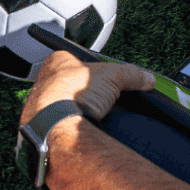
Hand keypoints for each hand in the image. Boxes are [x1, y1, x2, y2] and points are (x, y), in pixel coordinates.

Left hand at [21, 50, 155, 127]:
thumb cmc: (71, 94)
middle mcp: (45, 82)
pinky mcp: (46, 128)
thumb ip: (131, 74)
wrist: (56, 126)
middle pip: (77, 85)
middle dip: (94, 94)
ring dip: (86, 111)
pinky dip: (79, 126)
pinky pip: (66, 125)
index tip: (112, 79)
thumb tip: (146, 79)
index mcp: (57, 62)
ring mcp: (43, 107)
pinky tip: (90, 128)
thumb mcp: (111, 75)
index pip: (81, 61)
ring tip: (102, 116)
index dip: (99, 71)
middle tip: (109, 99)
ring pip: (70, 106)